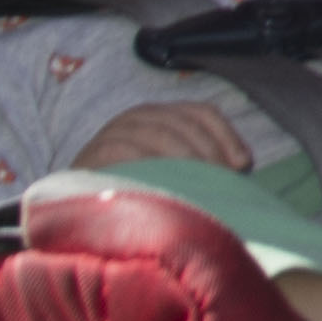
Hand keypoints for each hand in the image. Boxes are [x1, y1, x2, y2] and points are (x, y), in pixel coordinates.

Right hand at [69, 97, 251, 176]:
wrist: (79, 208)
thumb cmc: (135, 189)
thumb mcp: (172, 169)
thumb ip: (204, 160)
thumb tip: (241, 162)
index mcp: (161, 115)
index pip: (202, 112)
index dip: (226, 136)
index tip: (241, 165)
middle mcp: (138, 117)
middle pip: (183, 124)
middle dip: (208, 154)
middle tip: (222, 184)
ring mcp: (114, 133)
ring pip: (158, 135)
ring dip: (184, 161)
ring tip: (200, 188)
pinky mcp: (94, 154)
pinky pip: (126, 152)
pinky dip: (148, 166)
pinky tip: (165, 186)